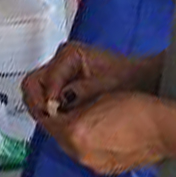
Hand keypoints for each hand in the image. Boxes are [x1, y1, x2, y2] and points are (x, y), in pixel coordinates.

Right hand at [21, 42, 147, 120]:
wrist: (141, 80)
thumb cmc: (128, 78)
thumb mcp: (106, 86)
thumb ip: (81, 92)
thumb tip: (57, 103)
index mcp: (69, 54)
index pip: (44, 78)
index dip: (47, 99)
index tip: (52, 114)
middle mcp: (61, 61)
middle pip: (33, 83)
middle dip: (38, 103)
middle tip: (49, 120)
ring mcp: (60, 72)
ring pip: (36, 91)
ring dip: (43, 108)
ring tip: (56, 122)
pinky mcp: (62, 84)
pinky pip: (46, 97)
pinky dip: (50, 109)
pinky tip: (62, 119)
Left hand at [41, 92, 170, 174]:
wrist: (163, 130)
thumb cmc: (138, 110)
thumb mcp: (97, 97)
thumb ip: (74, 105)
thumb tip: (62, 108)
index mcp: (75, 132)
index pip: (47, 122)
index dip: (47, 111)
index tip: (49, 106)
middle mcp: (80, 152)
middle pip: (57, 137)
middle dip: (59, 124)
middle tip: (66, 111)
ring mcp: (93, 164)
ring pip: (71, 147)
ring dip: (73, 136)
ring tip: (87, 122)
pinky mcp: (105, 170)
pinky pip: (87, 155)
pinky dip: (87, 145)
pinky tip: (100, 134)